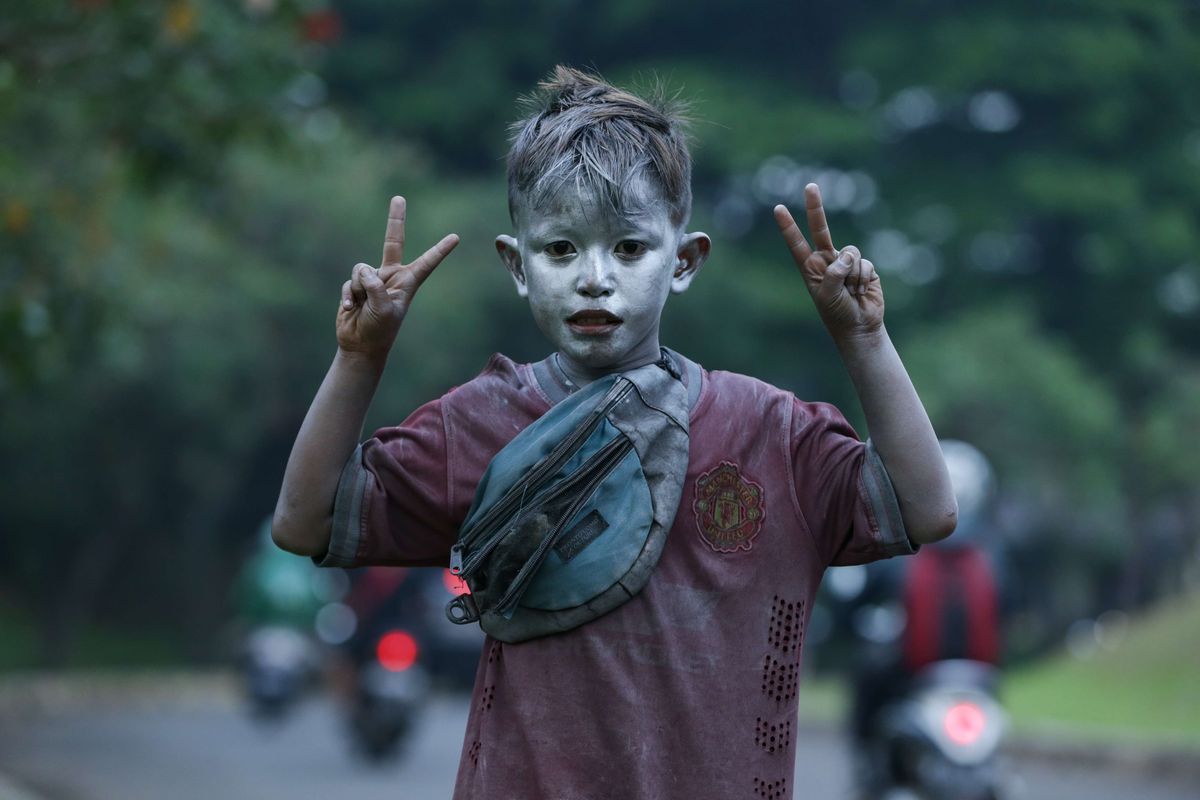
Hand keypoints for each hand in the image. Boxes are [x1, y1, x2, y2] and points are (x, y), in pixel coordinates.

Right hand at [337, 196, 458, 359]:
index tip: (456, 237)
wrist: (360, 345)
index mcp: (408, 282)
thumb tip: (365, 271)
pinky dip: (348, 296)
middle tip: (399, 197)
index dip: (440, 250)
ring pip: (361, 269)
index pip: (427, 263)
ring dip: (359, 287)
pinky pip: (349, 282)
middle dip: (395, 219)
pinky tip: (351, 310)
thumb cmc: (379, 331)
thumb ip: (376, 287)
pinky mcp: (355, 285)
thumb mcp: (384, 309)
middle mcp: (391, 276)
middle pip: (393, 242)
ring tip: (362, 306)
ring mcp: (372, 279)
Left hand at [774, 183, 882, 340]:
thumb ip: (834, 273)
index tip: (778, 208)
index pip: (796, 243)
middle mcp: (827, 260)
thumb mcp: (828, 295)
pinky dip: (863, 278)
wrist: (860, 326)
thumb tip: (847, 255)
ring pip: (850, 253)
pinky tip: (862, 291)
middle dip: (816, 207)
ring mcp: (846, 262)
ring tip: (850, 292)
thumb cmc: (837, 313)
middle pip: (820, 229)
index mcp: (810, 267)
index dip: (788, 226)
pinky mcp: (864, 267)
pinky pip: (864, 264)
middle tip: (810, 186)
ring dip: (852, 275)